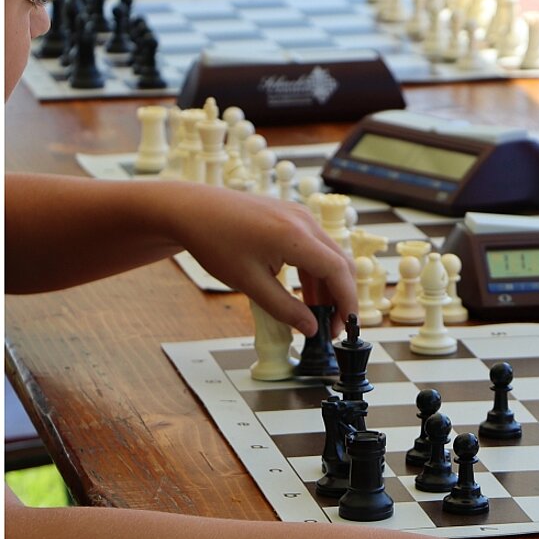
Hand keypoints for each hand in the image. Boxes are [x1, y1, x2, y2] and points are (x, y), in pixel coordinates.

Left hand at [162, 181, 355, 336]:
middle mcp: (304, 221)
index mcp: (295, 236)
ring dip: (328, 286)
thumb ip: (284, 309)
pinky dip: (316, 272)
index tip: (343, 327)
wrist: (191, 210)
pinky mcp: (294, 217)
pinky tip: (305, 293)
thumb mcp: (249, 283)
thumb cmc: (214, 240)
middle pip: (341, 264)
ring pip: (330, 256)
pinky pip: (316, 247)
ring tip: (315, 314)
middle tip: (329, 326)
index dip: (347, 302)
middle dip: (341, 298)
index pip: (339, 272)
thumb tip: (310, 328)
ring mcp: (301, 216)